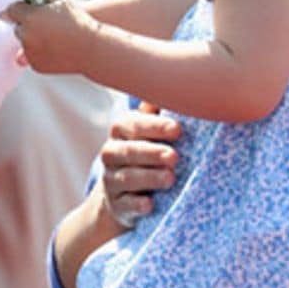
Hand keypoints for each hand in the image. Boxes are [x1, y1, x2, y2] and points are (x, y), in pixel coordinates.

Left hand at [3, 0, 99, 75]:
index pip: (12, 10)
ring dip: (33, 39)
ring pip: (25, 43)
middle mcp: (26, 35)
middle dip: (27, 25)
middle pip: (17, 27)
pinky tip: (55, 48)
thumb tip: (31, 1)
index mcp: (30, 17)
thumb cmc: (78, 21)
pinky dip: (39, 52)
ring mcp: (29, 52)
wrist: (90, 48)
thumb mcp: (61, 2)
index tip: (24, 9)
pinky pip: (32, 56)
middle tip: (43, 24)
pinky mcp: (35, 65)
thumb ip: (42, 0)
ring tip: (53, 37)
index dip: (19, 9)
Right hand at [97, 102, 180, 227]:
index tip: (178, 129)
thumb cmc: (144, 153)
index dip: (155, 126)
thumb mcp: (147, 131)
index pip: (133, 125)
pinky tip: (150, 204)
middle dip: (152, 153)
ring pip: (127, 178)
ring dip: (149, 178)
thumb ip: (155, 112)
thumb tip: (174, 81)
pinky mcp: (117, 206)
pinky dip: (137, 205)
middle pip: (129, 151)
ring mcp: (111, 181)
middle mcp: (111, 154)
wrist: (120, 195)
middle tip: (175, 157)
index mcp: (120, 131)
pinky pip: (125, 205)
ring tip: (170, 178)